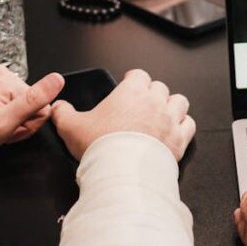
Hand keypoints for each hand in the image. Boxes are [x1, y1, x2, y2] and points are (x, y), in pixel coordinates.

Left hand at [0, 65, 64, 162]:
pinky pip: (0, 103)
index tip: (8, 131)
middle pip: (27, 103)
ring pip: (14, 105)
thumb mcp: (4, 122)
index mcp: (5, 78)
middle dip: (15, 123)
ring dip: (5, 121)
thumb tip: (58, 79)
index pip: (39, 105)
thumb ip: (34, 100)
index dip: (26, 125)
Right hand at [50, 69, 195, 160]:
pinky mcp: (180, 138)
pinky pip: (189, 124)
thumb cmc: (101, 146)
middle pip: (160, 87)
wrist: (122, 171)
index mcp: (131, 92)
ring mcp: (170, 119)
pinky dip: (183, 126)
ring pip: (179, 101)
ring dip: (172, 106)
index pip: (138, 74)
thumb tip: (57, 107)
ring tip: (162, 115)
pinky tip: (175, 131)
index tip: (128, 85)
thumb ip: (63, 113)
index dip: (133, 79)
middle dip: (152, 94)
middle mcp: (154, 101)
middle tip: (142, 105)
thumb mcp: (71, 127)